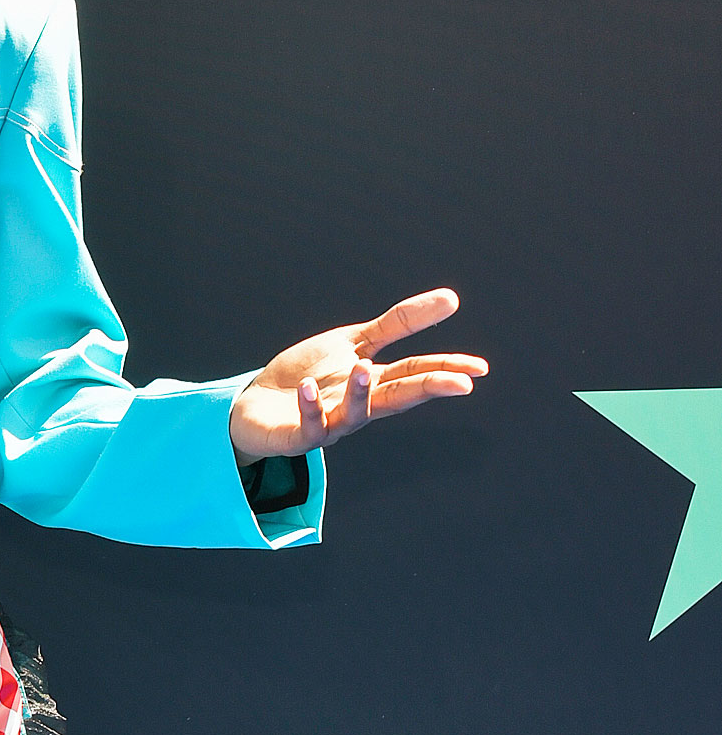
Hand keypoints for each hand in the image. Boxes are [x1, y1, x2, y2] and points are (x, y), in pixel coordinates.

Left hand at [227, 289, 486, 462]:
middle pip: (397, 397)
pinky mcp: (297, 437)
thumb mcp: (355, 341)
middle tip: (459, 384)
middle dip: (427, 389)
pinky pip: (307, 427)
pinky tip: (306, 388)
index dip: (446, 370)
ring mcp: (329, 423)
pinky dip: (308, 407)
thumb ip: (399, 323)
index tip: (479, 370)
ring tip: (362, 368)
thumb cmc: (309, 376)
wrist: (256, 404)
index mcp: (373, 383)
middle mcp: (357, 406)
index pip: (415, 373)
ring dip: (358, 393)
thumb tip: (452, 298)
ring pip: (353, 415)